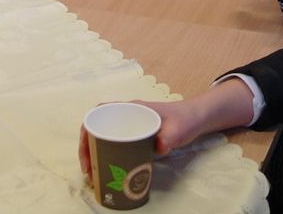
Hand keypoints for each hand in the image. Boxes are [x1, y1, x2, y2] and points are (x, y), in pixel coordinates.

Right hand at [76, 88, 251, 179]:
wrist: (196, 117)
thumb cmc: (184, 118)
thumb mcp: (178, 129)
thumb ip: (169, 137)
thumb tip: (157, 148)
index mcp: (130, 108)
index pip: (98, 114)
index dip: (87, 133)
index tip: (86, 153)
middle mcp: (125, 114)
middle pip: (96, 127)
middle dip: (87, 149)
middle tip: (89, 171)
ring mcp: (129, 124)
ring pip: (103, 136)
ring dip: (95, 153)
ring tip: (95, 173)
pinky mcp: (134, 135)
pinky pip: (114, 143)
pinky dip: (106, 155)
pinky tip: (109, 169)